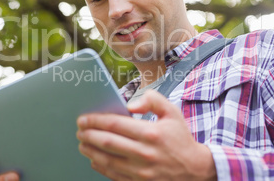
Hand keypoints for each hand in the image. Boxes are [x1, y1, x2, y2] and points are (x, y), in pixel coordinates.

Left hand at [77, 89, 216, 180]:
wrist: (194, 170)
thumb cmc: (180, 138)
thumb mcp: (172, 112)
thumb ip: (152, 100)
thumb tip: (130, 104)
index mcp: (151, 133)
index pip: (115, 124)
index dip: (95, 120)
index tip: (83, 118)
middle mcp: (144, 152)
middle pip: (107, 142)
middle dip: (88, 135)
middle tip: (79, 130)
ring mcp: (141, 170)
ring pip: (107, 160)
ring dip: (90, 151)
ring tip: (82, 143)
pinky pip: (113, 175)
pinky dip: (100, 166)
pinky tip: (94, 159)